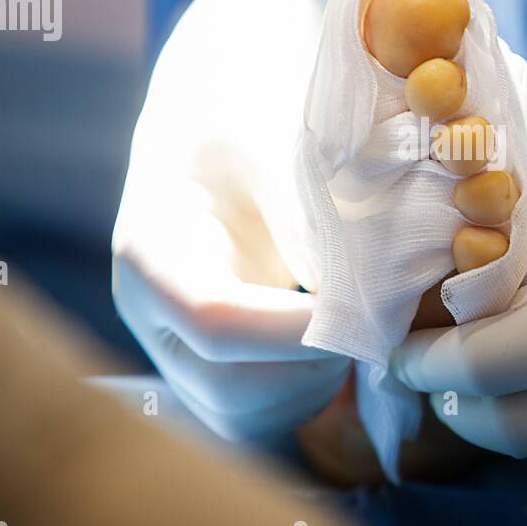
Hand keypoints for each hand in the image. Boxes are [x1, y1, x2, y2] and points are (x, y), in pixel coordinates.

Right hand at [112, 0, 349, 439]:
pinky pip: (260, 415)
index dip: (299, 332)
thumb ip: (311, 208)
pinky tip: (344, 339)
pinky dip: (312, 391)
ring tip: (361, 325)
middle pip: (228, 388)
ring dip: (319, 385)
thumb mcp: (276, 134)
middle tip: (376, 319)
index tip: (366, 310)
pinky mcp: (209, 366)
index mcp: (150, 248)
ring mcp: (175, 349)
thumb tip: (363, 290)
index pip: (215, 319)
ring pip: (245, 416)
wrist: (219, 108)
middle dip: (317, 365)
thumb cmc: (249, 109)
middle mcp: (150, 315)